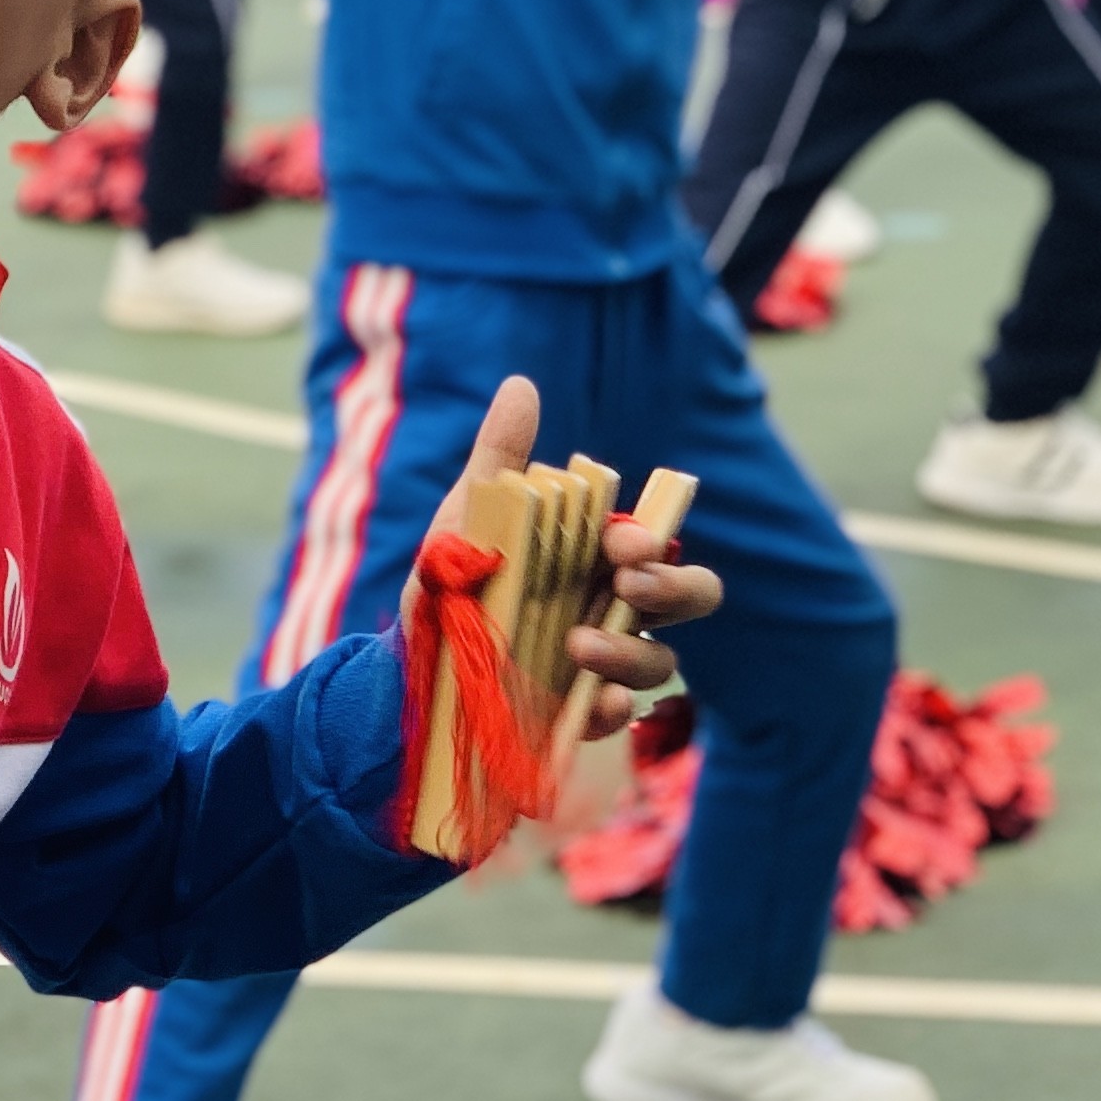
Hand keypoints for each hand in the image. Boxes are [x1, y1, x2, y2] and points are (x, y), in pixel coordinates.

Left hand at [399, 378, 714, 732]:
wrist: (410, 655)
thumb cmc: (454, 576)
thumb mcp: (470, 513)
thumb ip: (501, 456)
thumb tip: (521, 386)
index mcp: (599, 557)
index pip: (656, 544)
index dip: (653, 541)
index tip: (622, 544)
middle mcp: (615, 607)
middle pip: (690, 596)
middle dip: (675, 588)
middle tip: (629, 584)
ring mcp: (604, 663)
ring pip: (659, 661)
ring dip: (632, 653)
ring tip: (578, 644)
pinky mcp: (579, 711)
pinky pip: (618, 714)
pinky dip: (612, 708)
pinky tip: (594, 703)